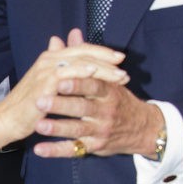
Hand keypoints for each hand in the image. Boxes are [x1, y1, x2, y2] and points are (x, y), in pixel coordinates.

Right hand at [0, 31, 127, 163]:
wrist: (8, 119)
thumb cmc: (28, 104)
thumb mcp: (45, 84)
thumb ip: (58, 68)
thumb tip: (61, 46)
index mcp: (50, 58)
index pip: (80, 49)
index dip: (101, 52)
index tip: (119, 58)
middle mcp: (49, 60)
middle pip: (84, 52)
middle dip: (107, 57)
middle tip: (124, 63)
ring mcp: (47, 70)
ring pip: (81, 61)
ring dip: (103, 68)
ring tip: (120, 75)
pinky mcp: (46, 83)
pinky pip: (70, 74)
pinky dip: (86, 72)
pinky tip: (99, 75)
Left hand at [29, 30, 161, 158]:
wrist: (143, 128)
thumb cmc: (119, 100)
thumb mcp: (109, 78)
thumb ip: (88, 58)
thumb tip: (73, 33)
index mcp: (109, 91)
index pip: (93, 85)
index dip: (77, 84)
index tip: (59, 80)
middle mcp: (105, 111)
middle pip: (83, 107)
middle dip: (62, 105)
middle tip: (41, 100)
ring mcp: (100, 130)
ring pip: (77, 129)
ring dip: (57, 128)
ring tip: (38, 125)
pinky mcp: (95, 146)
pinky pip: (74, 149)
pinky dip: (56, 150)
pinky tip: (39, 149)